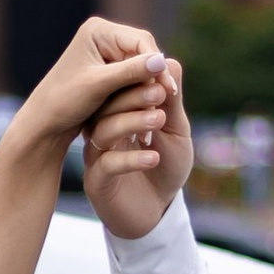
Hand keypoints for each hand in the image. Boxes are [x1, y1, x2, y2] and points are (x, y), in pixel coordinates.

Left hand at [3, 21, 166, 172]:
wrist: (44, 121)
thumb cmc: (64, 101)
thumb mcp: (99, 86)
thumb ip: (130, 72)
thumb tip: (162, 61)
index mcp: (97, 30)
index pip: (140, 42)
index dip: (157, 64)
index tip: (169, 89)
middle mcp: (103, 36)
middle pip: (143, 52)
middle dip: (155, 75)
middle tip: (170, 98)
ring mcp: (106, 52)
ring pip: (140, 66)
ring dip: (150, 85)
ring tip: (161, 105)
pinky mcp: (109, 69)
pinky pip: (133, 76)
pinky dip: (141, 91)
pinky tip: (150, 106)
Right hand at [81, 51, 191, 240]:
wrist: (159, 211)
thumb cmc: (166, 166)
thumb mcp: (175, 131)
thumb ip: (171, 102)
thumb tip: (169, 61)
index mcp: (118, 113)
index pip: (120, 89)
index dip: (138, 81)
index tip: (161, 77)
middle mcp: (103, 131)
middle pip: (107, 106)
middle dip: (134, 97)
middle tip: (159, 94)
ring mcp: (97, 156)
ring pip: (104, 132)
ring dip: (132, 122)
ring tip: (158, 120)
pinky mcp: (98, 181)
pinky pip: (107, 165)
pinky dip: (131, 159)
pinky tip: (154, 157)